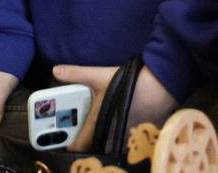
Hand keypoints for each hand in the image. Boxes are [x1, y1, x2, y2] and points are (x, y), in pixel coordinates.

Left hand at [51, 64, 175, 151]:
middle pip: (94, 146)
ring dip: (102, 140)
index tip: (63, 143)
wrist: (162, 86)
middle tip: (78, 134)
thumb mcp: (100, 75)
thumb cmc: (130, 82)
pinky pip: (123, 141)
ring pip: (109, 145)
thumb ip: (77, 74)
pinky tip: (116, 126)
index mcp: (98, 121)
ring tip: (97, 129)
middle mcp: (111, 133)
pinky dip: (117, 137)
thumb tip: (56, 71)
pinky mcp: (138, 134)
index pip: (80, 145)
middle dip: (86, 142)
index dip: (70, 146)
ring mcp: (125, 136)